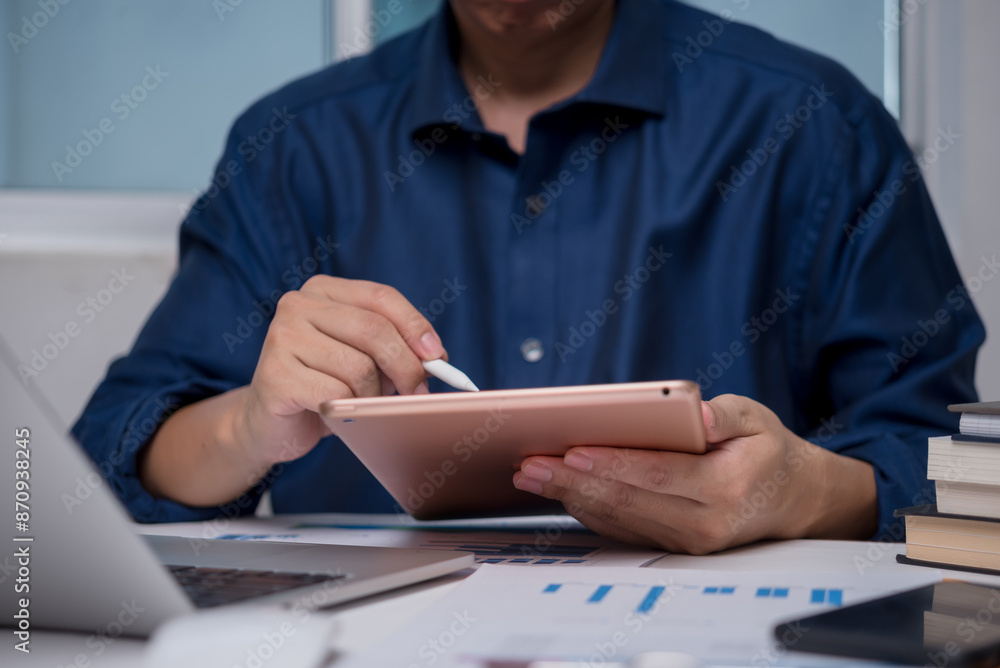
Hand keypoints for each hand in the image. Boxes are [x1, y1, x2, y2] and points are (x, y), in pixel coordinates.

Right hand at [236, 276, 445, 467]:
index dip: (416, 326)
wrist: (269, 423)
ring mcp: (282, 337)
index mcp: (323, 290)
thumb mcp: (362, 357)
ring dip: (375, 395)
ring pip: (358, 366)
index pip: (381, 297)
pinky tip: (343, 414)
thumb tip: (435, 357)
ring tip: (366, 405)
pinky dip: (351, 410)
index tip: (438, 356)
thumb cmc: (324, 385)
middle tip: (418, 391)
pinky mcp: (275, 375)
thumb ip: (393, 347)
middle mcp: (297, 305)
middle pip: (373, 329)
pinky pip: (337, 393)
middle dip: (406, 365)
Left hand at [512, 394, 876, 553]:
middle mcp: (703, 524)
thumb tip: (697, 412)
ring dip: (570, 496)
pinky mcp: (671, 546)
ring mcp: (686, 542)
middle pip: (627, 501)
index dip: (612, 464)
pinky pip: (621, 527)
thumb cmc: (765, 451)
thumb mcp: (756, 419)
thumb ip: (726, 415)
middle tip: (531, 464)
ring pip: (617, 518)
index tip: (572, 451)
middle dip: (573, 482)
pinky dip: (586, 508)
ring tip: (532, 474)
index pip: (657, 475)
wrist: (790, 499)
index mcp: (724, 488)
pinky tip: (560, 489)